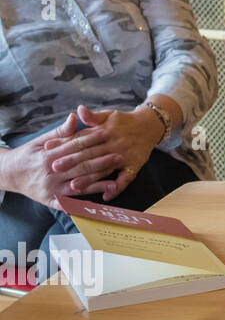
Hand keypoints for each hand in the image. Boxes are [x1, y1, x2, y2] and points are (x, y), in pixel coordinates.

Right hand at [0, 114, 120, 207]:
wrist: (8, 175)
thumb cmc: (27, 155)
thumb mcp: (40, 141)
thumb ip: (59, 132)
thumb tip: (74, 117)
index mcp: (48, 156)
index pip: (74, 147)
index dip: (91, 140)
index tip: (106, 134)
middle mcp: (50, 173)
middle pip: (80, 166)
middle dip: (101, 161)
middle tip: (119, 156)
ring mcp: (51, 188)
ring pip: (79, 184)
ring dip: (99, 180)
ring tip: (116, 175)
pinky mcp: (51, 200)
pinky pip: (71, 202)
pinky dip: (85, 201)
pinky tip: (99, 199)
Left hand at [42, 105, 161, 201]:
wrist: (150, 125)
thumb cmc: (124, 122)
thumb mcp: (108, 115)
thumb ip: (92, 116)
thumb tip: (79, 109)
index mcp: (105, 131)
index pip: (82, 138)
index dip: (65, 143)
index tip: (49, 149)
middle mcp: (114, 143)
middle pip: (90, 154)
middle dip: (72, 161)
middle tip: (55, 168)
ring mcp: (124, 155)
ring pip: (104, 168)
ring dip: (90, 178)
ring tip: (74, 186)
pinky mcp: (134, 165)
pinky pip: (126, 179)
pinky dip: (117, 187)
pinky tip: (106, 196)